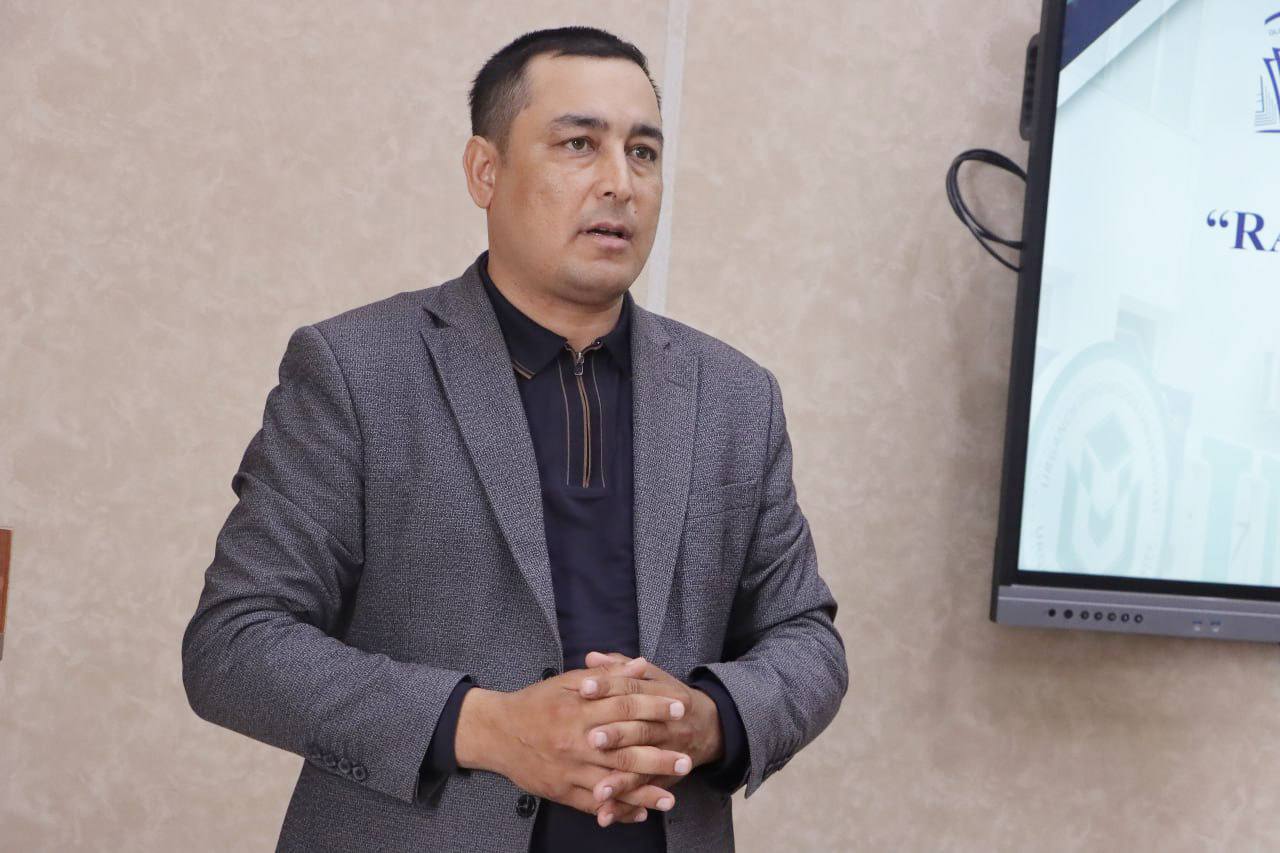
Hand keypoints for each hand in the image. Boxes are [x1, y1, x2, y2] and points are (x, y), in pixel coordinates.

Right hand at [453, 659, 692, 822]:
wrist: (496, 732)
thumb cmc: (535, 703)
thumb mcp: (567, 682)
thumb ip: (605, 676)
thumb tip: (640, 664)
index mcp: (579, 710)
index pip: (623, 707)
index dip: (653, 707)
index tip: (679, 709)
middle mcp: (576, 742)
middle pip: (623, 751)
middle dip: (657, 757)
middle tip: (686, 760)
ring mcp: (569, 770)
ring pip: (612, 783)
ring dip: (643, 792)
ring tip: (670, 798)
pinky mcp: (561, 791)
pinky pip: (593, 804)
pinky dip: (617, 810)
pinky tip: (640, 813)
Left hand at [579, 651, 724, 827]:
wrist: (710, 726)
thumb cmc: (669, 698)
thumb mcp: (652, 677)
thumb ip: (621, 668)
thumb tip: (592, 657)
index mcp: (661, 694)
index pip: (633, 688)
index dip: (608, 687)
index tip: (584, 688)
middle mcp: (667, 724)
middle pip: (641, 728)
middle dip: (617, 735)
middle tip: (592, 739)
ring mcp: (669, 753)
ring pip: (644, 765)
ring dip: (620, 780)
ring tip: (598, 789)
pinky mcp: (666, 777)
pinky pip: (646, 793)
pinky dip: (626, 806)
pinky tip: (605, 815)